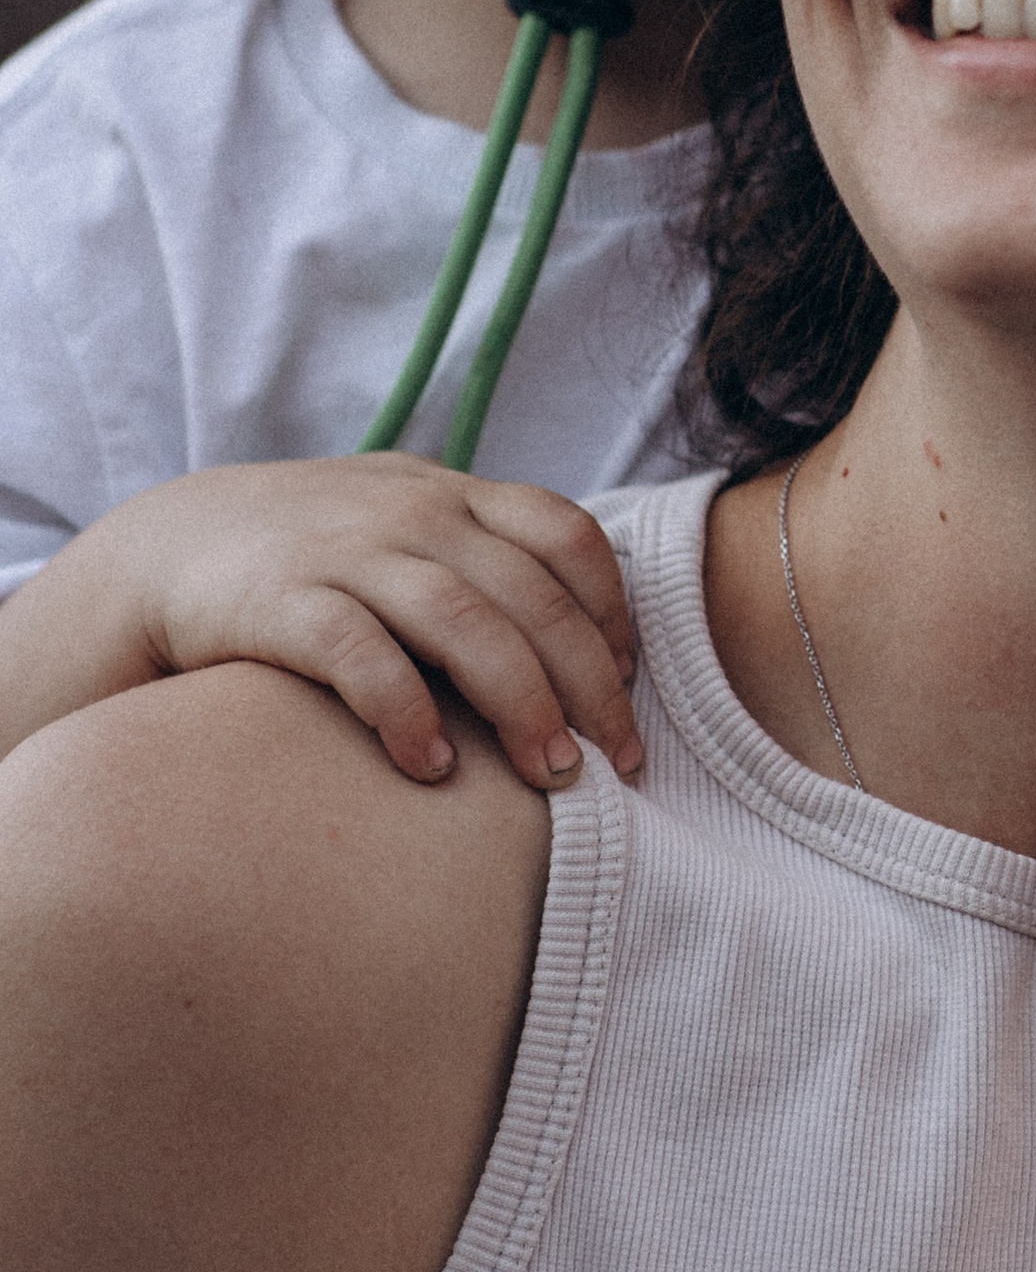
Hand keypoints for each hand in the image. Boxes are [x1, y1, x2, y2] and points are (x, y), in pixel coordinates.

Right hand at [0, 459, 639, 790]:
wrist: (170, 550)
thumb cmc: (318, 555)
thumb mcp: (407, 526)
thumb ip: (486, 556)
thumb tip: (592, 633)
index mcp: (454, 495)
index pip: (568, 535)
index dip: (611, 612)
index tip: (630, 686)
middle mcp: (412, 514)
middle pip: (533, 595)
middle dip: (589, 684)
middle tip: (622, 763)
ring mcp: (347, 553)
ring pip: (467, 624)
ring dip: (522, 705)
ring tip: (552, 777)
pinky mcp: (282, 602)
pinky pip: (362, 656)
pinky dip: (407, 712)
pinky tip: (430, 769)